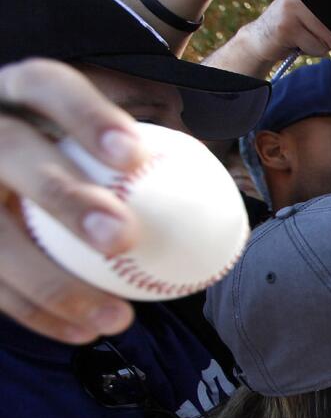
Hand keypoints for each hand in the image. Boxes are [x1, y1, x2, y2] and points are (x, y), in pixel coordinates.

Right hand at [0, 59, 143, 343]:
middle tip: (123, 238)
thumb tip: (223, 204)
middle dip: (65, 195)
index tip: (136, 154)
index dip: (86, 115)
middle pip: (11, 151)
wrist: (4, 187)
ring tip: (114, 317)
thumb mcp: (100, 146)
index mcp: (19, 95)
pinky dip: (34, 311)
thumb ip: (145, 162)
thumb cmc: (76, 165)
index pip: (47, 84)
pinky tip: (83, 333)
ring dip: (51, 281)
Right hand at [239, 0, 330, 73]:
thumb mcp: (316, 23)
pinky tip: (293, 44)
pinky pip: (316, 46)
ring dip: (320, 46)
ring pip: (329, 37)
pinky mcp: (288, 26)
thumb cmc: (294, 32)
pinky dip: (310, 51)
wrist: (258, 40)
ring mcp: (293, 8)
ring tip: (302, 39)